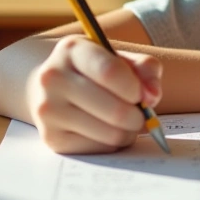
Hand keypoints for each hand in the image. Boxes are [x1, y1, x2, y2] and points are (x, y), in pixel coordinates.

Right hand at [26, 35, 162, 153]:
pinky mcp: (52, 139)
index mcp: (72, 50)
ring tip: (127, 123)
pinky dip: (113, 144)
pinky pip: (100, 149)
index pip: (110, 72)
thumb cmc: (94, 71)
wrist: (53, 88)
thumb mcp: (119, 58)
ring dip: (129, 132)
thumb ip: (145, 69)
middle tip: (141, 115)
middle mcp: (53, 78)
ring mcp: (48, 110)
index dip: (136, 88)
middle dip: (138, 116)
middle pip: (115, 109)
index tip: (143, 95)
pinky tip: (108, 131)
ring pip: (110, 133)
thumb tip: (151, 96)